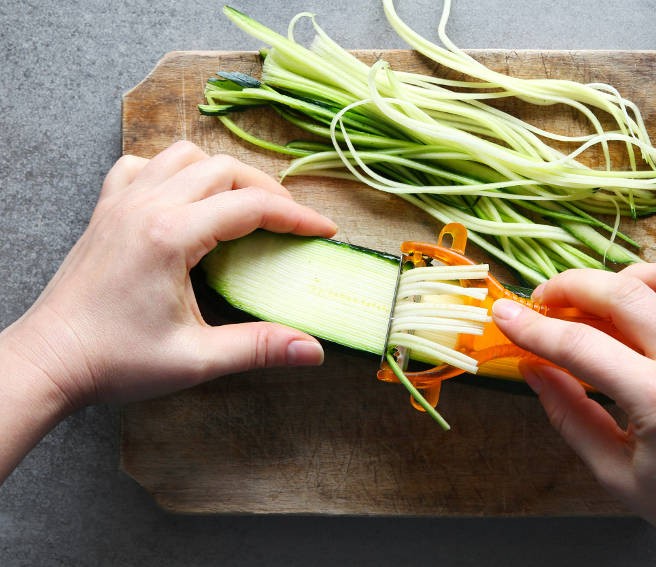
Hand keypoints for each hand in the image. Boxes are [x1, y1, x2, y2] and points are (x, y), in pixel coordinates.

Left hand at [2, 141, 336, 410]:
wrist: (49, 360)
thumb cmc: (116, 361)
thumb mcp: (195, 359)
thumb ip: (258, 348)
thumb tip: (313, 350)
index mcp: (171, 235)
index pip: (250, 206)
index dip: (296, 217)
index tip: (324, 231)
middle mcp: (146, 205)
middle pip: (223, 169)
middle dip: (266, 190)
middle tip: (291, 222)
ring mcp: (121, 202)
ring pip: (184, 155)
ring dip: (222, 172)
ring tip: (244, 202)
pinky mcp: (105, 210)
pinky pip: (142, 164)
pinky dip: (172, 169)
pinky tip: (183, 196)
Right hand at [492, 261, 655, 563]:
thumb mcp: (612, 471)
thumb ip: (568, 413)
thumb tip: (530, 368)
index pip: (581, 345)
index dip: (533, 327)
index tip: (502, 314)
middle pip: (622, 292)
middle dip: (570, 286)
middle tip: (540, 301)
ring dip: (615, 278)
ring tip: (588, 302)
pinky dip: (650, 287)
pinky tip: (629, 311)